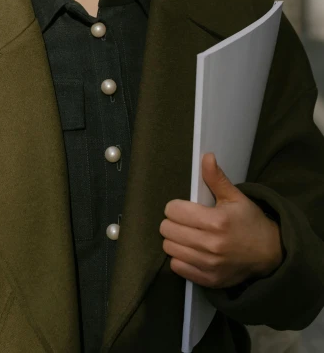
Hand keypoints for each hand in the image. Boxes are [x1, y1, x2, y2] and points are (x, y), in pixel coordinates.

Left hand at [159, 152, 284, 288]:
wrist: (269, 254)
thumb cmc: (249, 221)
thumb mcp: (235, 197)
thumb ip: (216, 178)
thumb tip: (206, 156)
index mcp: (216, 221)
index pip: (174, 211)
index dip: (175, 206)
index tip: (183, 208)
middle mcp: (211, 245)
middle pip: (168, 230)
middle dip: (172, 222)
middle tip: (183, 221)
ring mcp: (209, 265)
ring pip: (170, 248)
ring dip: (174, 240)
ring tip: (186, 235)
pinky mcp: (208, 280)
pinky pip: (177, 267)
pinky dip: (179, 258)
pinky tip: (190, 251)